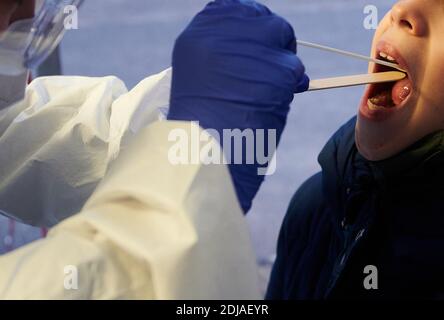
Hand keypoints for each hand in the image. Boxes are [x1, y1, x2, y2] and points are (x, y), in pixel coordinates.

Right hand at [168, 0, 308, 212]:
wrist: (206, 151)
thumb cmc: (201, 120)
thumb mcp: (200, 73)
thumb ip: (225, 50)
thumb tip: (260, 45)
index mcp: (201, 31)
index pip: (237, 9)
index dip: (252, 29)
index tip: (256, 46)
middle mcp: (225, 31)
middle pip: (266, 21)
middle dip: (272, 44)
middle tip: (267, 71)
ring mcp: (253, 46)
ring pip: (283, 43)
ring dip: (280, 68)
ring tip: (260, 95)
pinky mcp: (277, 67)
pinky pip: (294, 70)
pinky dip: (288, 87)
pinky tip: (268, 104)